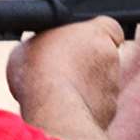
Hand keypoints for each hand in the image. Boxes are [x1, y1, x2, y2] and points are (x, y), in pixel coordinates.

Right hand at [8, 15, 123, 128]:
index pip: (109, 27)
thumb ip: (43, 44)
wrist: (53, 112)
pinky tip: (61, 111)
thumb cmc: (40, 73)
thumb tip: (39, 50)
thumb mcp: (26, 46)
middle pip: (102, 57)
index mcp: (99, 32)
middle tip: (59, 70)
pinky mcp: (108, 111)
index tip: (77, 43)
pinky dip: (81, 108)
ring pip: (99, 84)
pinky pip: (95, 107)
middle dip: (84, 64)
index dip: (94, 35)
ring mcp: (112, 87)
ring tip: (55, 93)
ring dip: (82, 87)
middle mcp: (112, 58)